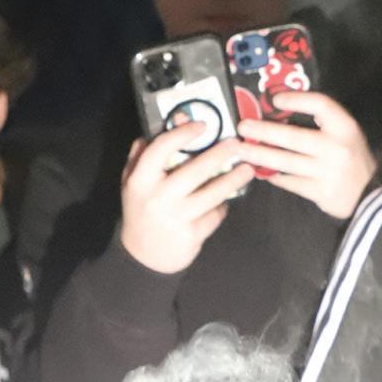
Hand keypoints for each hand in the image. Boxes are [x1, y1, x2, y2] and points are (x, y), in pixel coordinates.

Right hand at [119, 124, 253, 273]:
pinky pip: (215, 214)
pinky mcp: (192, 234)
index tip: (202, 125)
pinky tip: (226, 200)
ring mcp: (177, 217)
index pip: (161, 149)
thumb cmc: (141, 211)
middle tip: (236, 144)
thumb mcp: (134, 183)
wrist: (144, 256)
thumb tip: (162, 126)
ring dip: (233, 180)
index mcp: (141, 180)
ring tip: (247, 169)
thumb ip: (143, 155)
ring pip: (212, 193)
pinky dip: (222, 207)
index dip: (183, 134)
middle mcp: (158, 197)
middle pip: (195, 170)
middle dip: (220, 154)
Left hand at [236, 92, 376, 219]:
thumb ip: (322, 121)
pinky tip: (262, 171)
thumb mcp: (346, 133)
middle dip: (263, 132)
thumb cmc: (353, 158)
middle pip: (292, 137)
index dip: (296, 100)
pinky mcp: (320, 192)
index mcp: (345, 128)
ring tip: (241, 150)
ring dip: (260, 155)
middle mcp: (336, 149)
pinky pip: (290, 182)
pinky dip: (274, 176)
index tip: (275, 100)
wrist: (371, 194)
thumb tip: (281, 109)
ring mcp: (327, 172)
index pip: (320, 105)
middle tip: (243, 127)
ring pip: (285, 162)